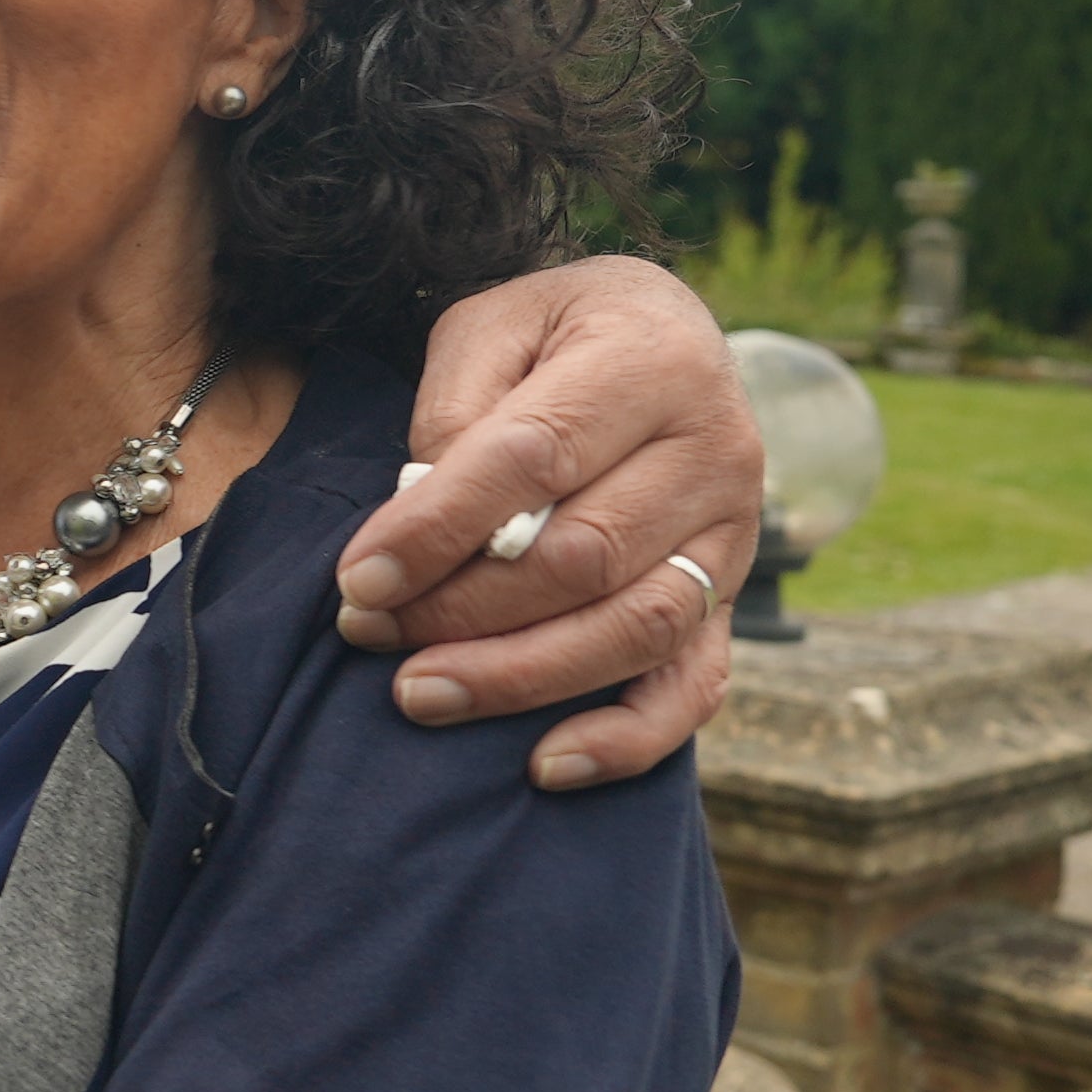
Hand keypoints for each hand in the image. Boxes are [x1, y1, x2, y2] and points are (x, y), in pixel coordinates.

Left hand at [334, 257, 759, 791]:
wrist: (663, 337)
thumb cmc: (555, 335)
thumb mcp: (491, 325)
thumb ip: (456, 406)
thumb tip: (423, 507)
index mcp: (650, 361)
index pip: (536, 459)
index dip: (440, 527)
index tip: (359, 577)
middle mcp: (713, 451)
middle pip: (583, 557)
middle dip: (462, 607)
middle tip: (367, 629)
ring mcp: (732, 535)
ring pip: (634, 628)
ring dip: (519, 676)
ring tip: (418, 693)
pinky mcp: (730, 598)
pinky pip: (694, 685)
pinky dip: (626, 738)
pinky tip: (545, 766)